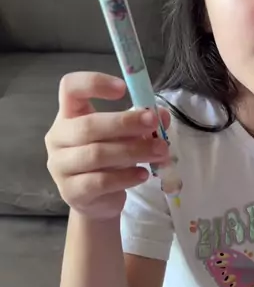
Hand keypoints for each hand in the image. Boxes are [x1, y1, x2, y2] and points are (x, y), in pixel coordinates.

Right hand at [45, 71, 170, 219]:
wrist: (96, 202)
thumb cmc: (108, 162)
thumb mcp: (124, 138)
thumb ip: (141, 125)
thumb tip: (162, 115)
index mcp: (68, 115)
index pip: (70, 88)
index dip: (94, 83)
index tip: (123, 88)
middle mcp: (58, 138)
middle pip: (88, 125)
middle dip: (125, 123)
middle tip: (153, 122)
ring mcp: (61, 166)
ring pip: (96, 154)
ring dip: (133, 151)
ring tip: (160, 152)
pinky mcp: (72, 191)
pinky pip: (101, 181)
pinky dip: (126, 176)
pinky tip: (144, 174)